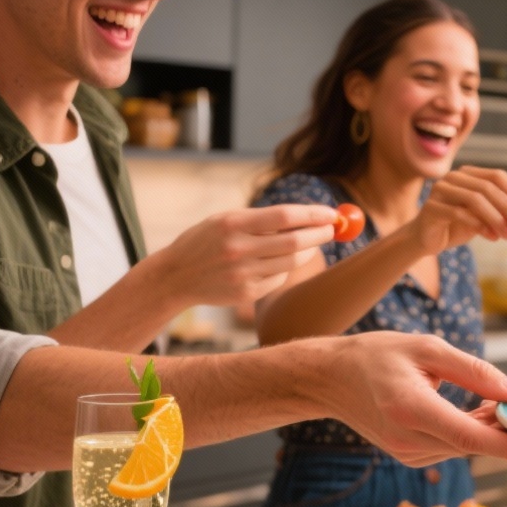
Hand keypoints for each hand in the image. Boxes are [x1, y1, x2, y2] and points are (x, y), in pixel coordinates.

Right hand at [159, 204, 337, 305]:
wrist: (175, 276)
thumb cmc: (206, 242)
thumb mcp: (225, 221)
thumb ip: (260, 220)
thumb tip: (307, 218)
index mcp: (233, 224)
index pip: (284, 216)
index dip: (313, 215)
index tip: (331, 213)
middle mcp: (239, 248)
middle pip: (295, 242)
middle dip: (319, 235)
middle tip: (332, 230)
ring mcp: (243, 273)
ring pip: (291, 262)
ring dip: (308, 253)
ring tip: (310, 245)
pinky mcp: (246, 293)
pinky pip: (278, 278)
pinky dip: (284, 269)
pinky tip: (275, 263)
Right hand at [328, 333, 506, 467]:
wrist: (329, 379)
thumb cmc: (376, 355)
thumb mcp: (428, 348)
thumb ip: (475, 371)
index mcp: (410, 409)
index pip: (472, 436)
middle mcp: (408, 439)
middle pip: (475, 443)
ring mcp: (407, 453)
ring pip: (467, 446)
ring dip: (492, 428)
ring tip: (502, 402)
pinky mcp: (410, 456)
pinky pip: (454, 446)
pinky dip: (472, 431)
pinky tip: (480, 411)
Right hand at [408, 166, 506, 254]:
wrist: (426, 239)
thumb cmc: (457, 225)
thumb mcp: (485, 216)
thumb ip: (503, 209)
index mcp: (468, 175)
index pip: (495, 175)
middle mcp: (453, 178)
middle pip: (486, 187)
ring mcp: (440, 191)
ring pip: (474, 200)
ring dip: (496, 219)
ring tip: (506, 235)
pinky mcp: (431, 207)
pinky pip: (459, 213)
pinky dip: (479, 226)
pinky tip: (491, 237)